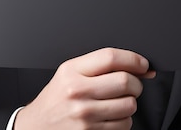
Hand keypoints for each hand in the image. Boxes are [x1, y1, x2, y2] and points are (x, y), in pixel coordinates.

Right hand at [14, 47, 154, 129]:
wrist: (37, 126)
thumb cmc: (56, 99)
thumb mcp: (69, 74)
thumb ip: (100, 66)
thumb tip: (141, 67)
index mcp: (71, 71)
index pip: (111, 57)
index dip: (134, 59)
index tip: (143, 64)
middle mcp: (77, 92)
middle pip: (125, 81)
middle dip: (136, 83)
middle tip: (132, 86)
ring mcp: (85, 115)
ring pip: (129, 105)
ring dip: (130, 104)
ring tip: (117, 102)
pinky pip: (124, 125)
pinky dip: (123, 121)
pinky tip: (110, 117)